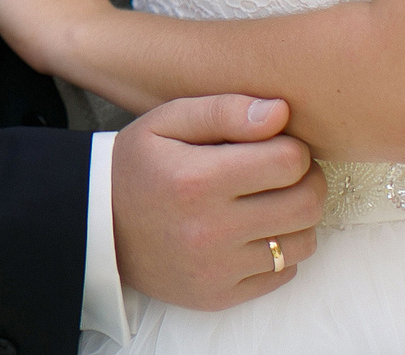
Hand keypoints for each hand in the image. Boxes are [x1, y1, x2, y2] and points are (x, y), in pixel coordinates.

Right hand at [112, 94, 325, 309]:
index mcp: (197, 179)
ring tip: (272, 201)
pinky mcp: (220, 296)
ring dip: (297, 218)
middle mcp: (210, 229)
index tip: (275, 146)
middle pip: (306, 204)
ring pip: (302, 242)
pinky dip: (279, 250)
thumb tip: (281, 112)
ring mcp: (216, 269)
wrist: (97, 225)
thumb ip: (224, 110)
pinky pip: (283, 273)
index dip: (293, 147)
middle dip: (307, 180)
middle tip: (285, 172)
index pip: (290, 161)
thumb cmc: (138, 164)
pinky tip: (254, 232)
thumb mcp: (167, 121)